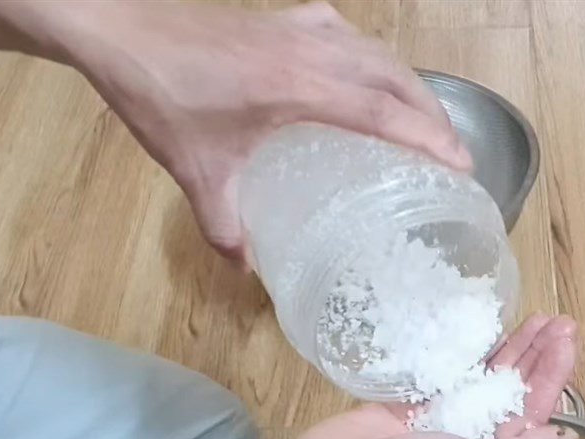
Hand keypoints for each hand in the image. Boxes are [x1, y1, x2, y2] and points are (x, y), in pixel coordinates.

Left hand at [68, 0, 469, 258]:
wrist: (122, 32)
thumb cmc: (162, 97)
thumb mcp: (196, 172)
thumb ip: (223, 227)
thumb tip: (245, 268)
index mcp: (299, 86)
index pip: (383, 111)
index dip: (428, 138)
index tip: (462, 164)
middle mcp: (312, 51)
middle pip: (395, 79)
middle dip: (433, 115)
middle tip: (456, 152)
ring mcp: (302, 28)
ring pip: (378, 54)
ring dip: (410, 87)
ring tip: (428, 122)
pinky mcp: (286, 20)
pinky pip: (350, 39)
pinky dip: (374, 63)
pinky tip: (369, 81)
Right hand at [283, 314, 577, 438]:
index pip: (533, 414)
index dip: (552, 377)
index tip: (567, 340)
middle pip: (514, 394)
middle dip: (537, 359)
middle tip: (560, 321)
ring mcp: (443, 422)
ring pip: (486, 382)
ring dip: (510, 353)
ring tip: (535, 320)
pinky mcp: (414, 406)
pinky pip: (451, 377)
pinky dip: (471, 357)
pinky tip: (488, 335)